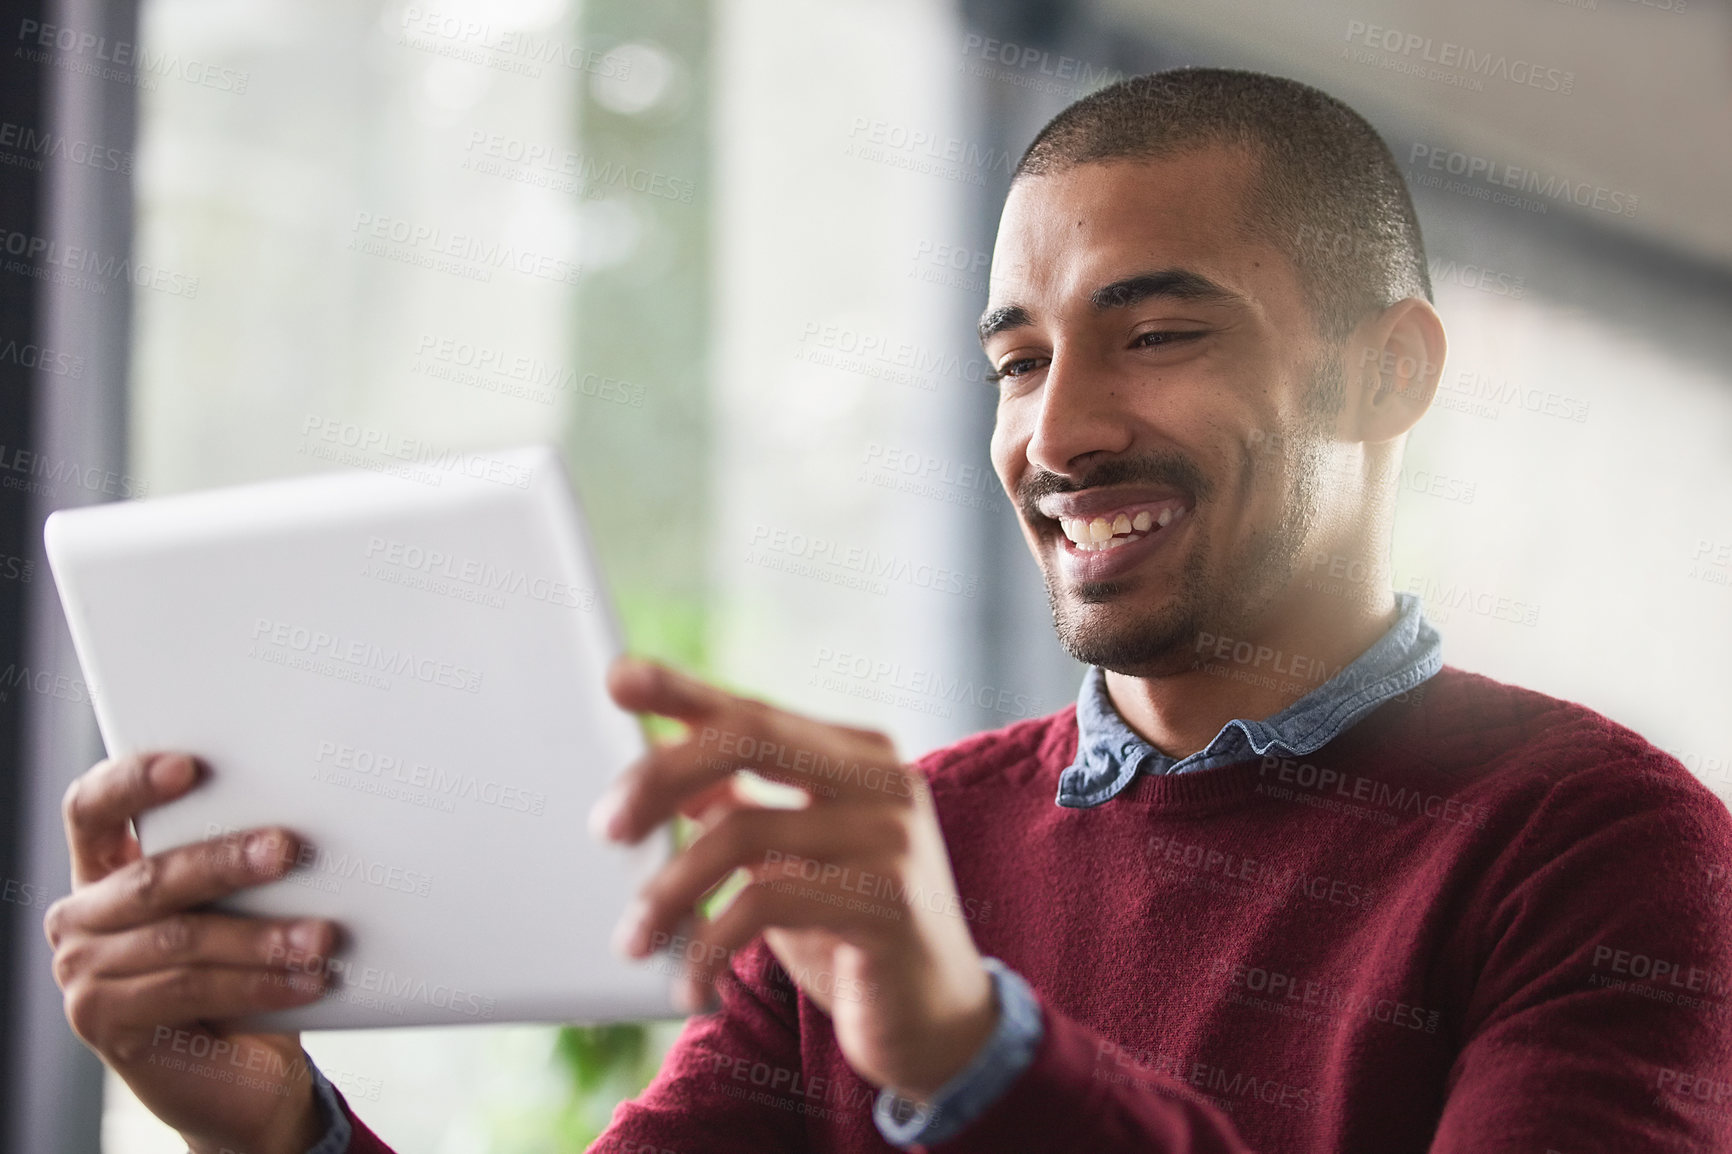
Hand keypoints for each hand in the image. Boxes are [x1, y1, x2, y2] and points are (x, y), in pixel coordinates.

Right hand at [44, 752, 339, 1153]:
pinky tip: (308, 980)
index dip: (132, 781)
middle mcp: (81, 916)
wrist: (242, 1069)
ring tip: (321, 935)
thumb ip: (243, 865)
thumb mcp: (240, 906)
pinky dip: (258, 984)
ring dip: (259, 937)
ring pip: (179, 939)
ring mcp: (83, 974)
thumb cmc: (245, 966)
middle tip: (288, 849)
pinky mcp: (105, 1023)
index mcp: (105, 868)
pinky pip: (189, 991)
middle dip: (225, 861)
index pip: (93, 807)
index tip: (190, 766)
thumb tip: (310, 821)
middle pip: (151, 877)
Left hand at [593, 657, 998, 1100]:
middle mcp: (884, 781)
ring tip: (633, 938)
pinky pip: (765, 905)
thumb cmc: (850, 931)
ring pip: (742, 831)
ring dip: (668, 890)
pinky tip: (691, 983)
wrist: (936, 1022)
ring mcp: (892, 839)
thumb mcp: (790, 861)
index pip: (755, 710)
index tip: (619, 678)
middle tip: (606, 828)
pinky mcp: (889, 904)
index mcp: (859, 756)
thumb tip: (658, 777)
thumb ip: (741, 809)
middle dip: (661, 775)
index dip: (684, 690)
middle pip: (748, 739)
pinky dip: (708, 947)